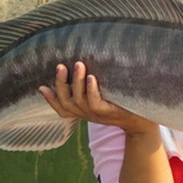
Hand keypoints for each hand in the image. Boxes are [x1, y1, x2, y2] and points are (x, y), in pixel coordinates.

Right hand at [39, 61, 158, 135]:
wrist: (142, 119)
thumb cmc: (120, 103)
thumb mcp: (102, 95)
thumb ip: (89, 87)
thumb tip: (79, 65)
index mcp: (82, 111)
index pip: (61, 108)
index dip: (50, 99)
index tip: (40, 86)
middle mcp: (86, 114)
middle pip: (66, 102)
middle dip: (60, 84)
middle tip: (60, 66)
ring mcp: (96, 115)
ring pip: (79, 100)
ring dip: (76, 81)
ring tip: (78, 64)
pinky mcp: (108, 113)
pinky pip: (95, 102)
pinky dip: (92, 90)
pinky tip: (91, 77)